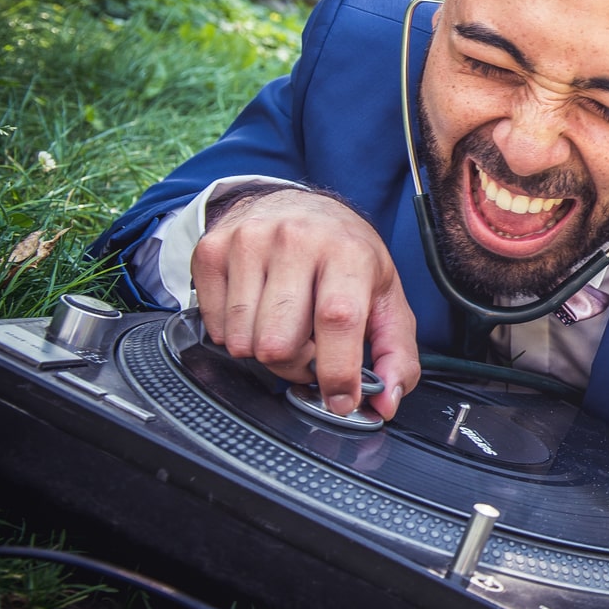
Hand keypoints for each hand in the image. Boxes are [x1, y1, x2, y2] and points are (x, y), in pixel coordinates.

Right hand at [191, 189, 419, 418]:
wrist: (296, 206)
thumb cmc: (344, 256)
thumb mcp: (386, 297)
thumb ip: (396, 354)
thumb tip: (385, 402)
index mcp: (348, 252)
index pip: (337, 320)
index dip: (337, 372)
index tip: (341, 399)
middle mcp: (296, 240)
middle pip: (280, 344)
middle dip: (297, 364)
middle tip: (310, 346)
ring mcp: (248, 242)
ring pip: (243, 342)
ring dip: (265, 350)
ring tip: (285, 324)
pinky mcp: (211, 251)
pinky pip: (216, 327)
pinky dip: (237, 333)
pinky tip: (258, 310)